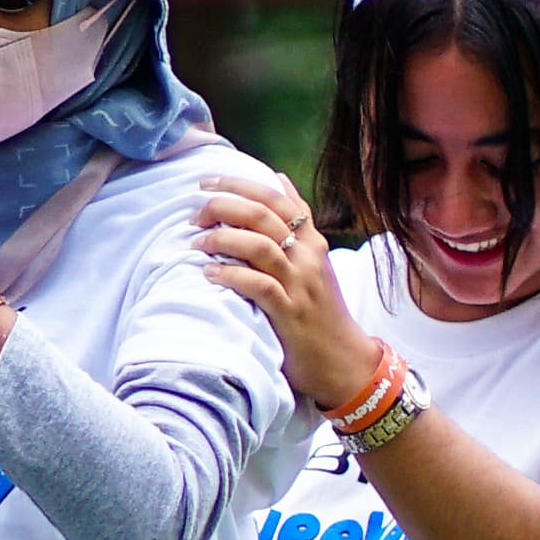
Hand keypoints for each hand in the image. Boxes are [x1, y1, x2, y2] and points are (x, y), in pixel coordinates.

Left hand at [192, 171, 379, 413]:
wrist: (343, 359)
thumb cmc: (320, 311)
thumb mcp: (315, 260)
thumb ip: (298, 223)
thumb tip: (278, 179)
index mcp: (312, 240)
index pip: (276, 197)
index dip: (239, 184)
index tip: (207, 181)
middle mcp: (308, 257)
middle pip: (263, 214)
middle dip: (224, 205)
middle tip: (196, 213)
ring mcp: (300, 284)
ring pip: (259, 245)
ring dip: (222, 239)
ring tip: (198, 242)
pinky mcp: (290, 312)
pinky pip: (257, 285)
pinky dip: (230, 275)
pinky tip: (209, 274)